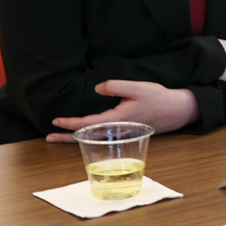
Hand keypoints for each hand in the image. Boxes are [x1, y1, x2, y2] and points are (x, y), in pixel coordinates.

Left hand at [48, 80, 198, 137]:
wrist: (176, 110)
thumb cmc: (158, 98)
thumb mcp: (137, 87)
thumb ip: (115, 86)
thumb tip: (97, 88)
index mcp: (117, 119)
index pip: (88, 124)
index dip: (71, 123)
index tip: (56, 120)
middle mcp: (116, 130)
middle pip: (87, 137)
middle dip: (67, 138)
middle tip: (48, 138)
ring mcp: (120, 133)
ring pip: (93, 138)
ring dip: (75, 138)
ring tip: (59, 137)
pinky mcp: (123, 131)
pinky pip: (101, 136)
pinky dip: (87, 136)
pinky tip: (81, 134)